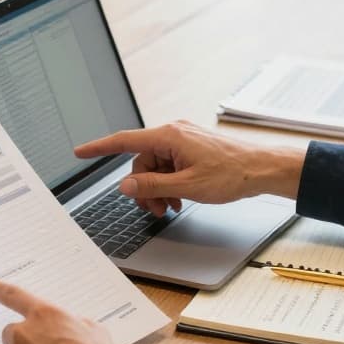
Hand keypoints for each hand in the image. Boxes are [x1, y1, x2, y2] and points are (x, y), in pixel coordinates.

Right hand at [75, 121, 305, 216]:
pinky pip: (169, 166)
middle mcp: (173, 133)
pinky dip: (170, 184)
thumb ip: (151, 186)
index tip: (80, 152)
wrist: (263, 169)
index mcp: (168, 136)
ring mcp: (183, 140)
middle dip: (144, 188)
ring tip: (173, 206)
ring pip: (154, 168)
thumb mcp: (187, 186)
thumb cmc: (232, 174)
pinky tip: (181, 198)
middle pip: (141, 163)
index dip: (98, 148)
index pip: (124, 141)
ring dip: (158, 189)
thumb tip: (126, 185)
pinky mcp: (191, 149)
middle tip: (159, 209)